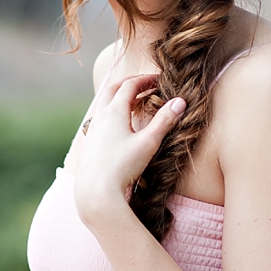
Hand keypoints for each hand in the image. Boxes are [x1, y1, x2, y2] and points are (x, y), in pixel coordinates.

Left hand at [72, 72, 184, 226]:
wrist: (96, 190)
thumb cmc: (123, 166)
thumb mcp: (149, 143)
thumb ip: (164, 121)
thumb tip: (180, 101)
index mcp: (115, 111)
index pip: (130, 85)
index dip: (145, 79)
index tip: (159, 79)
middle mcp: (100, 116)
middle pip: (113, 89)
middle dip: (129, 83)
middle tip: (145, 84)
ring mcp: (93, 129)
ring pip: (103, 103)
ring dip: (118, 96)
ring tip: (132, 101)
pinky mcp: (90, 142)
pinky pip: (99, 118)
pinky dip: (110, 111)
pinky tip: (118, 124)